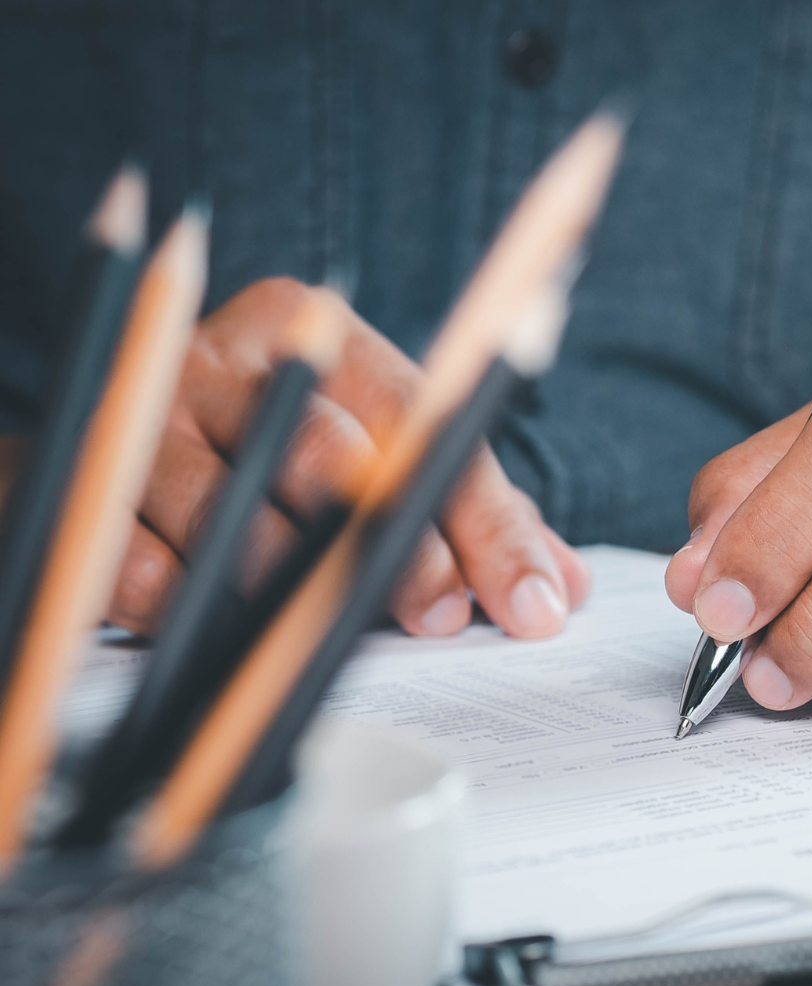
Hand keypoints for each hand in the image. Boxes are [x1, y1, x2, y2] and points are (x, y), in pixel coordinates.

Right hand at [107, 277, 589, 636]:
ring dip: (293, 592)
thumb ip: (470, 515)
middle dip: (396, 554)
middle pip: (327, 456)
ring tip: (327, 638)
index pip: (425, 420)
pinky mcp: (64, 476)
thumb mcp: (376, 459)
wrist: (106, 437)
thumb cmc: (271, 459)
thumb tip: (561, 585)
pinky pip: (139, 564)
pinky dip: (191, 614)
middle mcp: (228, 359)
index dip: (484, 519)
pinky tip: (226, 638)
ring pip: (230, 512)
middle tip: (439, 622)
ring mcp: (141, 414)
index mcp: (316, 334)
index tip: (531, 602)